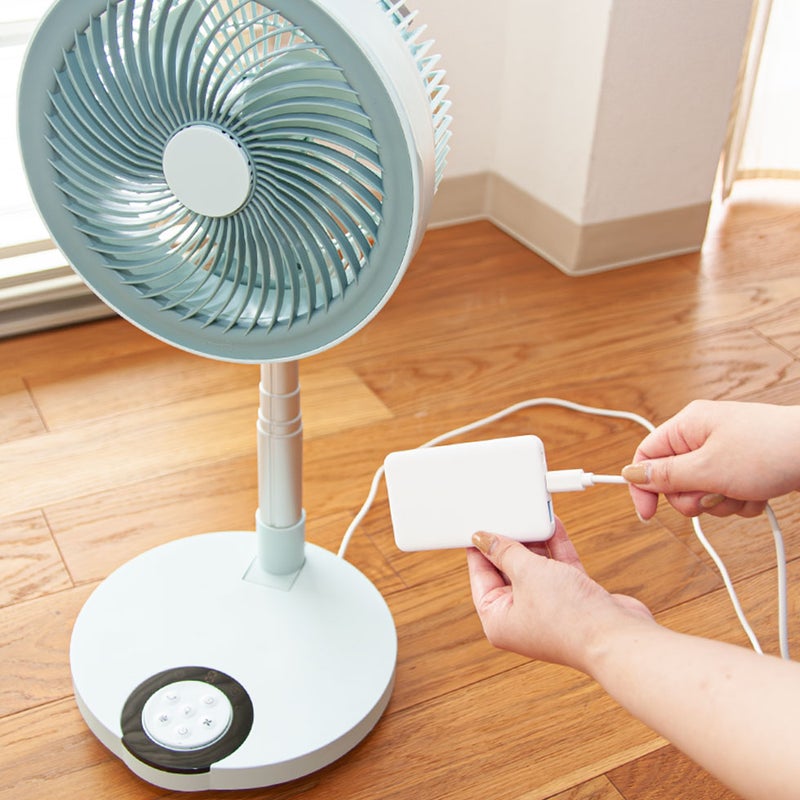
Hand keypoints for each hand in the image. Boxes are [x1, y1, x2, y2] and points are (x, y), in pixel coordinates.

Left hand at [467, 521, 652, 673]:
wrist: (617, 637)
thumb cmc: (568, 618)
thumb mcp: (526, 574)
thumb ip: (506, 551)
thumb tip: (483, 539)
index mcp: (498, 620)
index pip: (481, 577)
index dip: (479, 549)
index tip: (480, 525)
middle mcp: (521, 617)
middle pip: (508, 571)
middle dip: (510, 542)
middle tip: (507, 515)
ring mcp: (548, 609)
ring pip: (535, 568)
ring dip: (535, 542)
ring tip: (530, 515)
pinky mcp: (573, 600)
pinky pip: (558, 568)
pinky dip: (555, 547)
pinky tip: (552, 525)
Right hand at [622, 400, 799, 520]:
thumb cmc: (770, 449)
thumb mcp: (708, 468)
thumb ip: (665, 476)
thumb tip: (631, 475)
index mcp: (687, 426)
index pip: (646, 457)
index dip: (643, 487)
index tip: (648, 514)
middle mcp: (702, 437)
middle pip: (674, 481)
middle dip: (695, 497)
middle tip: (715, 492)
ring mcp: (724, 453)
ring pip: (702, 493)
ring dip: (721, 502)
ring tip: (744, 490)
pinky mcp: (744, 468)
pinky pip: (727, 495)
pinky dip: (741, 501)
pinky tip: (759, 492)